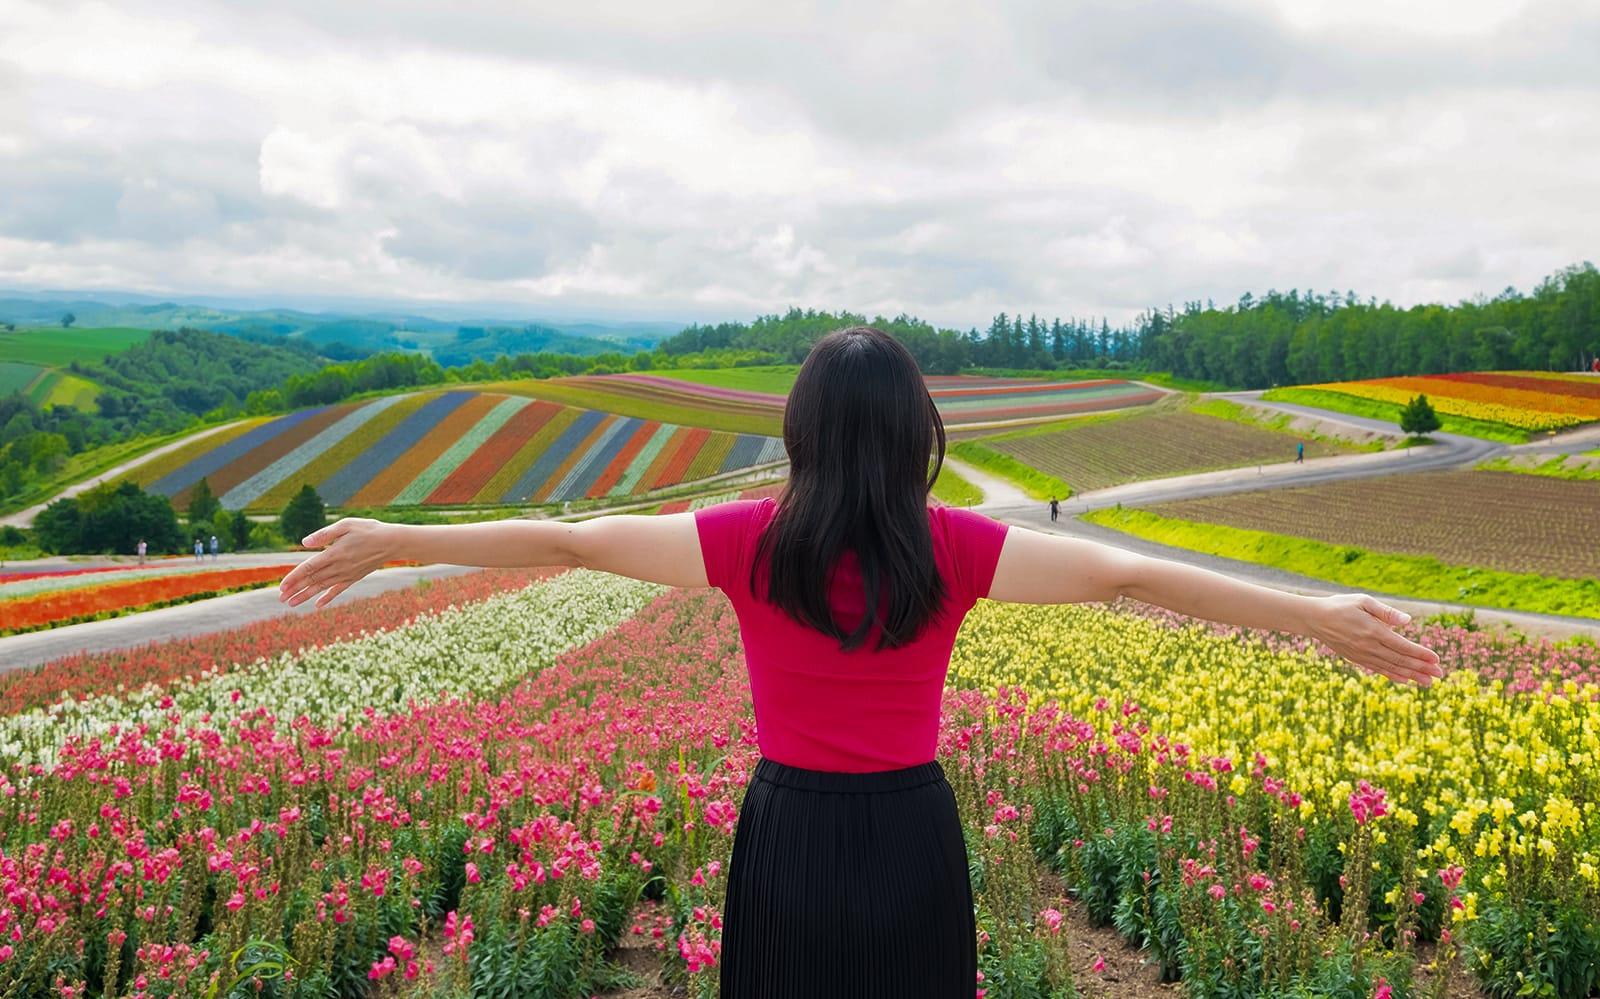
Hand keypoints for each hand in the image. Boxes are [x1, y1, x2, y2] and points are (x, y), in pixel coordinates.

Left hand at [278, 518, 392, 608]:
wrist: (392, 542)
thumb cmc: (368, 530)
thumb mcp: (346, 525)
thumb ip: (324, 534)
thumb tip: (304, 543)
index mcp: (334, 553)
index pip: (309, 568)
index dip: (294, 577)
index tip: (282, 586)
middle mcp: (339, 567)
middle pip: (312, 580)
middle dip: (295, 589)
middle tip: (281, 598)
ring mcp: (347, 574)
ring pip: (322, 587)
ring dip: (306, 595)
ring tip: (292, 603)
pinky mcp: (354, 577)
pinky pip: (338, 590)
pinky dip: (327, 597)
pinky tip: (318, 605)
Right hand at [1310, 594, 1441, 685]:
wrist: (1314, 619)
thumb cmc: (1340, 605)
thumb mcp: (1363, 601)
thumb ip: (1386, 612)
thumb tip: (1407, 621)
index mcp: (1373, 631)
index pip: (1402, 645)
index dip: (1420, 653)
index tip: (1436, 659)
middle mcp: (1369, 646)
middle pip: (1400, 660)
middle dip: (1421, 668)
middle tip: (1440, 675)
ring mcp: (1362, 654)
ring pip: (1391, 667)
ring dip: (1411, 675)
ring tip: (1428, 683)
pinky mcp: (1357, 658)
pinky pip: (1378, 669)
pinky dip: (1393, 675)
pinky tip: (1405, 680)